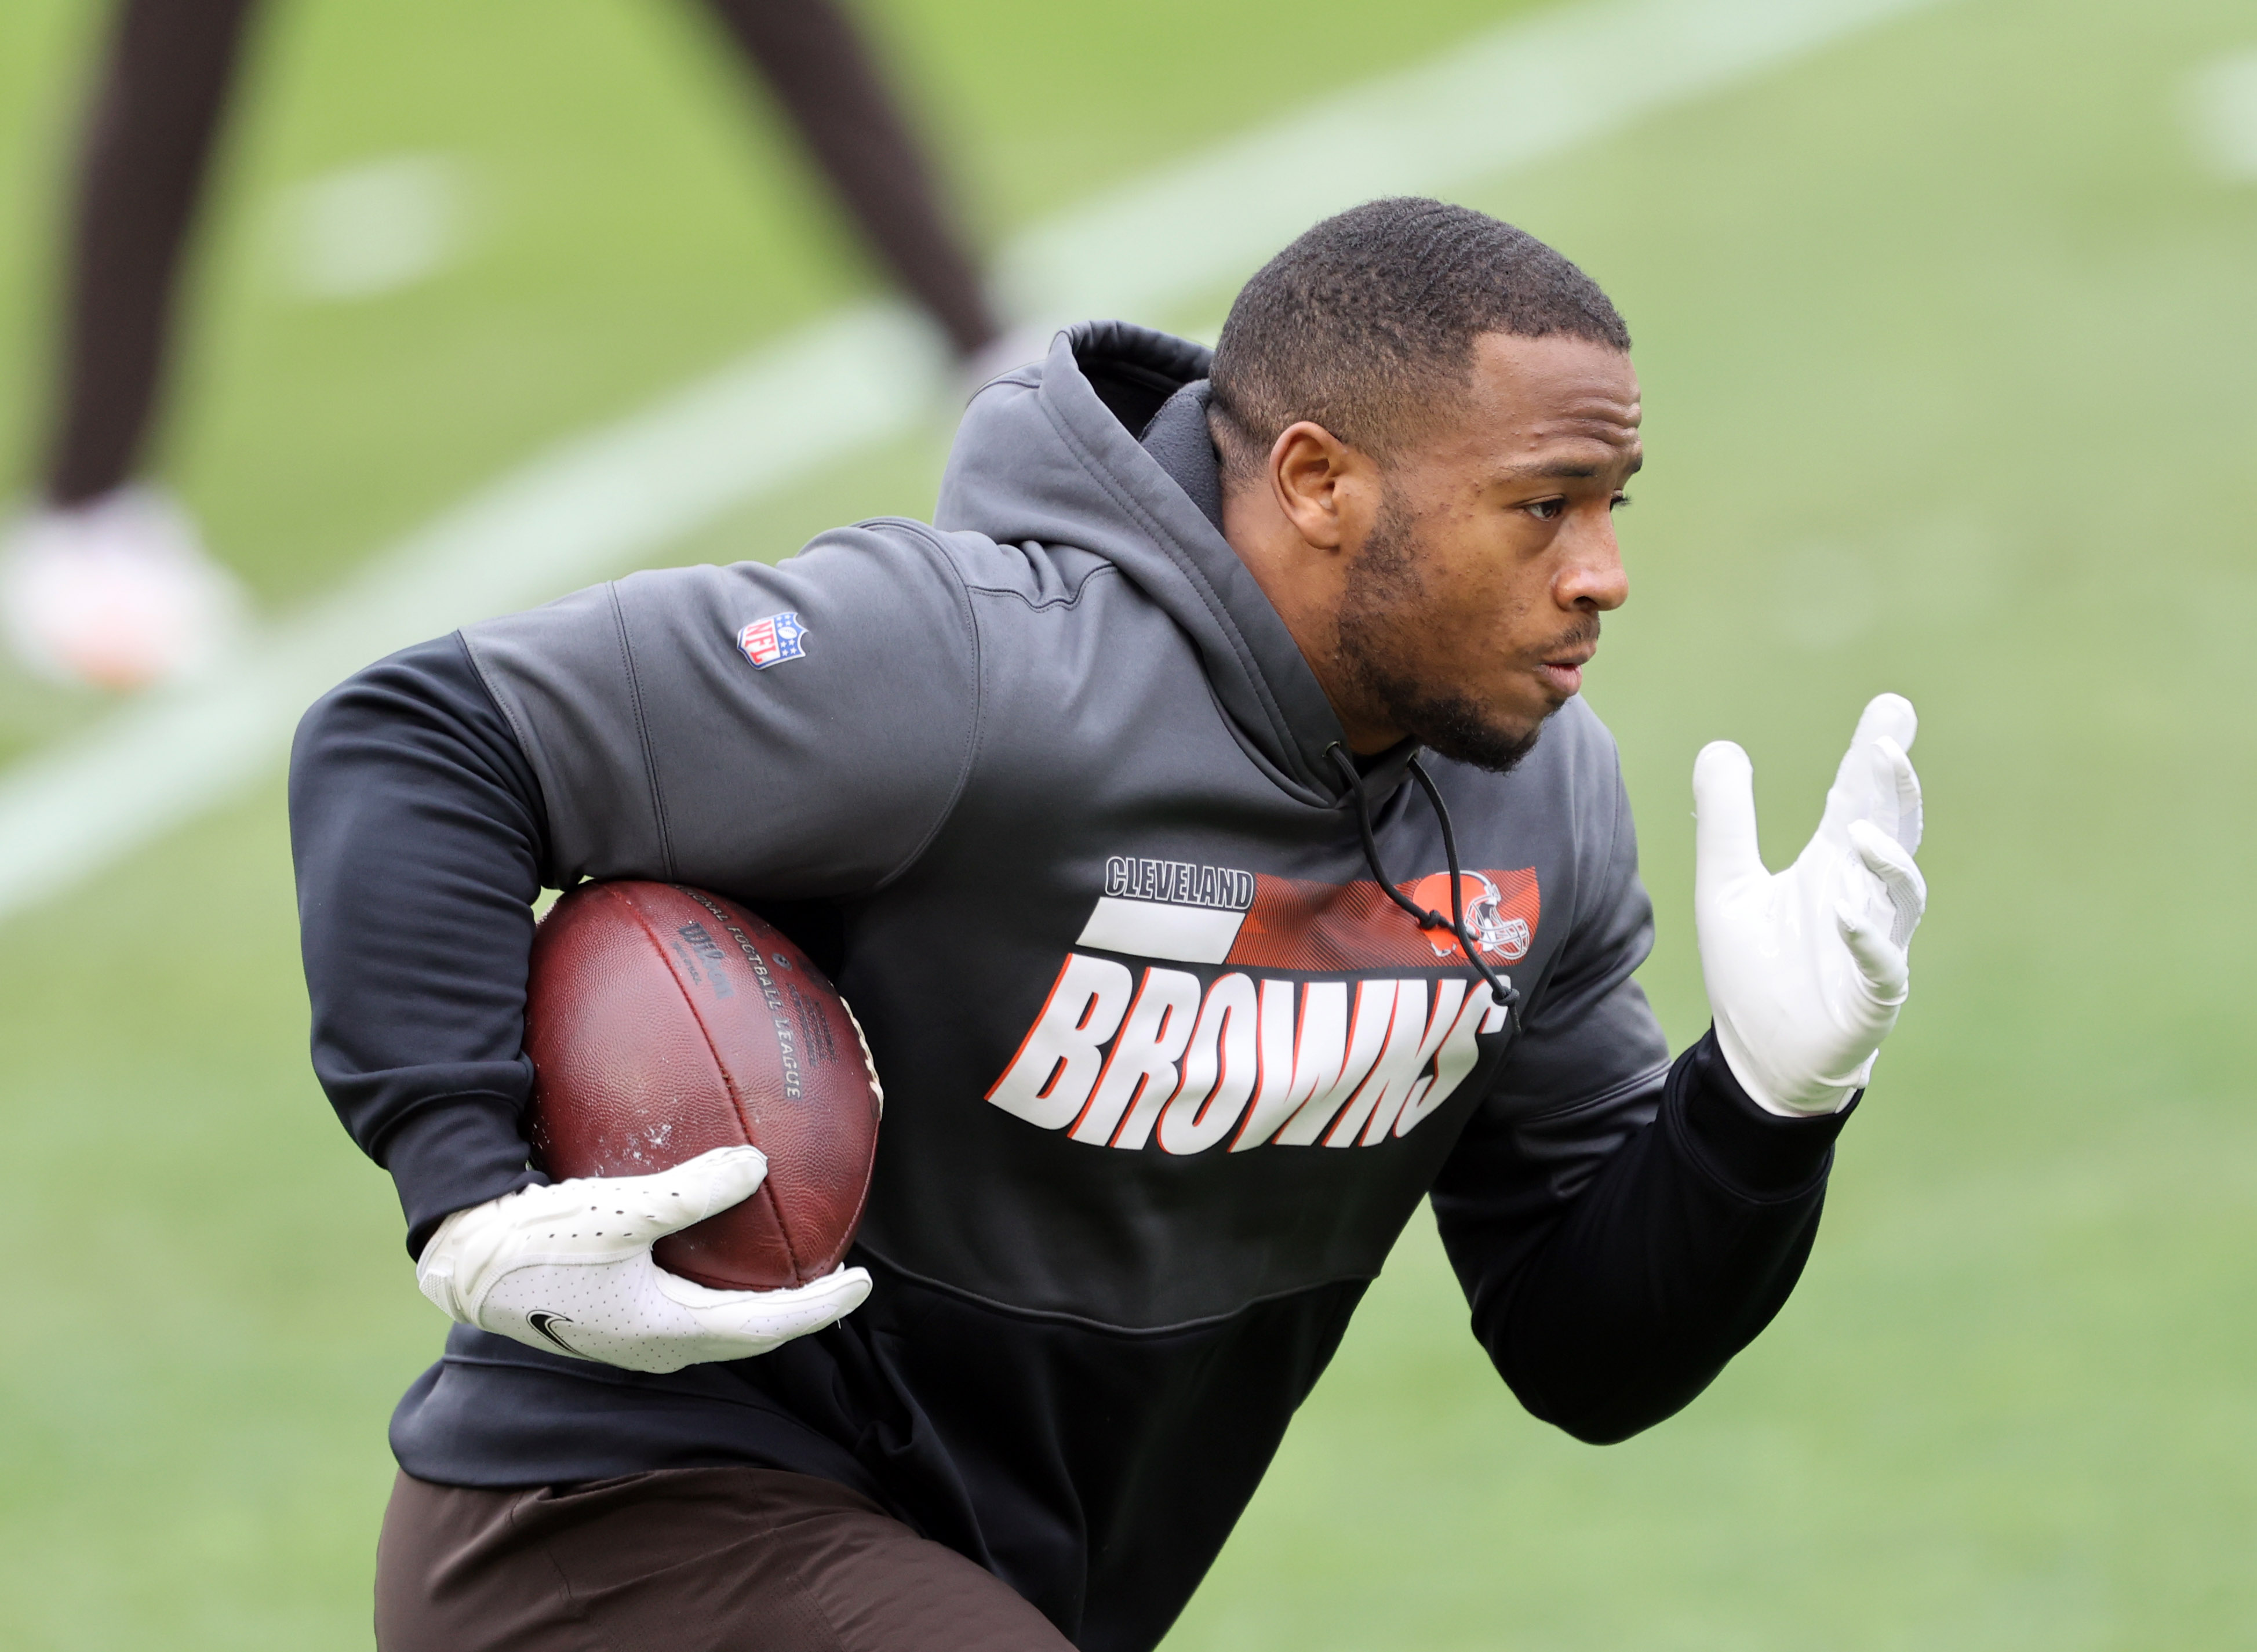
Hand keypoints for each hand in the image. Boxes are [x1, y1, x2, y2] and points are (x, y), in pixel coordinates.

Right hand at [414, 1146, 870, 1373]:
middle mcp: (655, 1342)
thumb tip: (757, 1163)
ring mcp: (630, 1332)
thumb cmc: (536, 1240)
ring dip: (756, 1294)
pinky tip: (714, 1235)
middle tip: (837, 1272)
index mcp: (666, 1331)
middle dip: (796, 1304)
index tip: (864, 1281)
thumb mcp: (618, 1210)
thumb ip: (691, 1191)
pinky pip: (683, 1298)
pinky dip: (715, 1275)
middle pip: (747, 1329)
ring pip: (715, 1317)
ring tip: (790, 1257)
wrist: (461, 1261)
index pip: (766, 1327)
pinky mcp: (609, 1311)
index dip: (820, 1307)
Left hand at [1692, 693, 1927, 1115]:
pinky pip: (1882, 965)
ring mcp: (1874, 945)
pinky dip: (1869, 939)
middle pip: (1891, 831)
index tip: (1892, 708)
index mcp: (1831, 867)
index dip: (1875, 756)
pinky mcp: (1871, 997)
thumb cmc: (1754, 971)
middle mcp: (1860, 897)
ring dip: (1885, 861)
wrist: (1760, 1058)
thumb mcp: (1725, 885)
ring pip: (1899, 895)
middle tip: (1887, 743)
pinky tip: (1844, 915)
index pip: (1857, 799)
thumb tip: (1721, 745)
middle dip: (1894, 790)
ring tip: (1856, 829)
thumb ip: (1725, 820)